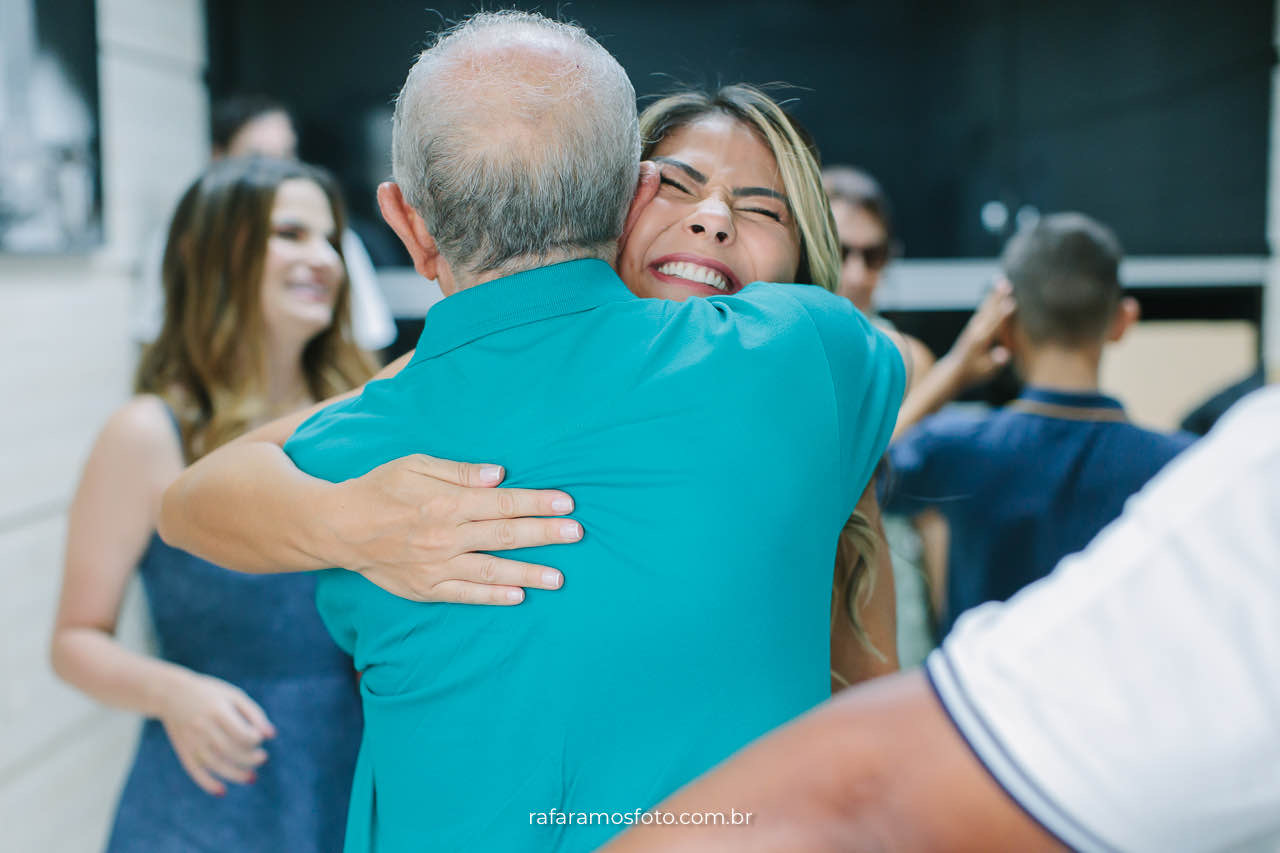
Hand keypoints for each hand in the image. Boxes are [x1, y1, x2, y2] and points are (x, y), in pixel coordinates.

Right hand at [159, 670, 274, 795]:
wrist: (171, 694)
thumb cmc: (210, 694)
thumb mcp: (234, 696)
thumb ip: (254, 714)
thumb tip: (271, 735)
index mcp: (217, 711)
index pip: (240, 733)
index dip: (254, 740)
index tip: (259, 738)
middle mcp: (203, 727)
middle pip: (230, 751)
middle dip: (250, 759)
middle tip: (262, 758)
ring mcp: (191, 741)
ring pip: (215, 764)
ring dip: (235, 775)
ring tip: (252, 777)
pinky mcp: (183, 751)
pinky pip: (195, 771)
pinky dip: (208, 784)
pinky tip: (222, 791)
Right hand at [324, 454, 581, 603]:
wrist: (339, 528)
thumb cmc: (380, 488)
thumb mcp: (416, 465)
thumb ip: (460, 472)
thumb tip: (499, 475)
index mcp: (445, 502)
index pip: (502, 503)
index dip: (537, 502)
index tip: (567, 503)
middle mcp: (445, 536)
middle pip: (505, 535)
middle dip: (544, 534)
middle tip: (577, 534)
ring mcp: (436, 566)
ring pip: (491, 570)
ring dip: (529, 573)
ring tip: (560, 577)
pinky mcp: (426, 588)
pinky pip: (466, 594)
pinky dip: (493, 595)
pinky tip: (518, 594)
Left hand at [938, 280, 1015, 390]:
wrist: (954, 372)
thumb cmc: (973, 374)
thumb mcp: (986, 372)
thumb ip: (996, 362)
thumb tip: (1004, 354)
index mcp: (980, 341)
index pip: (994, 325)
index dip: (1003, 314)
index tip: (1012, 302)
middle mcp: (976, 331)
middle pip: (989, 311)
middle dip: (998, 297)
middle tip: (1007, 283)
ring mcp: (973, 327)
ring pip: (986, 307)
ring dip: (994, 294)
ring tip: (1002, 281)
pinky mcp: (973, 327)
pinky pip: (983, 310)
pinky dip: (990, 300)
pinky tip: (995, 292)